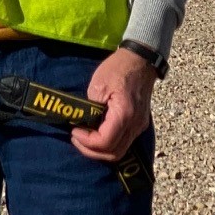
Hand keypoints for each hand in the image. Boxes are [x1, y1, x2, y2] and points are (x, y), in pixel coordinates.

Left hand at [72, 46, 155, 162]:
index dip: (86, 142)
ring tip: (84, 138)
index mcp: (124, 114)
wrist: (141, 60)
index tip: (74, 130)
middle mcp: (135, 125)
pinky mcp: (139, 124)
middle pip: (113, 154)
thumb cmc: (118, 68)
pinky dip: (109, 144)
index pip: (105, 142)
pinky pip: (124, 142)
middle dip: (92, 151)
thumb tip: (82, 123)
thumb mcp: (98, 85)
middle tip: (76, 139)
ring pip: (119, 151)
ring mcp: (139, 126)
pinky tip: (97, 134)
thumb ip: (90, 108)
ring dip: (100, 150)